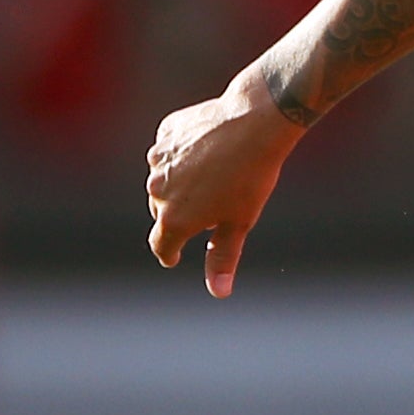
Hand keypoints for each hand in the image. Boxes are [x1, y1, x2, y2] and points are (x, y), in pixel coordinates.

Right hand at [144, 82, 298, 298]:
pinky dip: (183, 155)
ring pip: (165, 180)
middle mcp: (157, 190)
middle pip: (163, 212)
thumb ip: (223, 257)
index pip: (162, 245)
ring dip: (181, 183)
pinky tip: (209, 150)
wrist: (256, 123)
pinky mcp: (165, 133)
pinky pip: (170, 151)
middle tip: (212, 207)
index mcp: (174, 219)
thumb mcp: (240, 223)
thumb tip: (218, 291)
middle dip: (182, 215)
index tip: (175, 256)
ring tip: (215, 175)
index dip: (170, 254)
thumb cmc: (252, 178)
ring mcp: (158, 159)